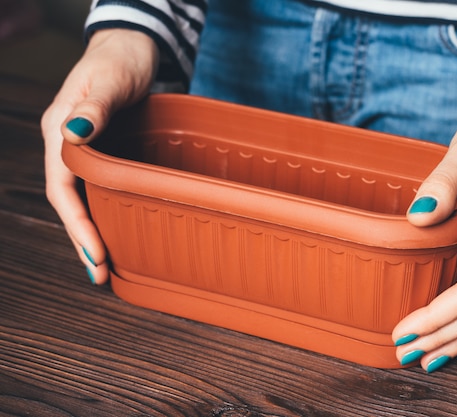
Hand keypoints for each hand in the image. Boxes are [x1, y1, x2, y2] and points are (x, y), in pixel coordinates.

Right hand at [41, 29, 158, 284]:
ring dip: (95, 231)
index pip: (62, 188)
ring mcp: (87, 151)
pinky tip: (120, 229)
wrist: (133, 50)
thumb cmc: (120, 61)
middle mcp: (69, 147)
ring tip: (106, 264)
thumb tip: (73, 133)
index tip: (94, 253)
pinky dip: (108, 211)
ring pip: (85, 198)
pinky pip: (102, 187)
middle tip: (99, 274)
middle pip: (71, 201)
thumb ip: (92, 108)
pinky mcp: (106, 152)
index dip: (77, 224)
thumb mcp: (108, 80)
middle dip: (83, 239)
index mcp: (60, 132)